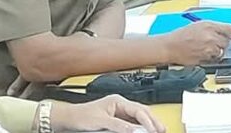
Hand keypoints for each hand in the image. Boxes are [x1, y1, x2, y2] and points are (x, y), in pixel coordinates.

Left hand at [50, 95, 165, 132]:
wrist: (68, 119)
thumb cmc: (81, 117)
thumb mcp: (100, 122)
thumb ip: (118, 126)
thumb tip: (135, 130)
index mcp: (118, 101)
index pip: (138, 110)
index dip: (147, 120)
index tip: (154, 129)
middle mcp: (121, 105)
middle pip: (142, 112)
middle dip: (153, 120)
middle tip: (162, 129)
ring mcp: (119, 112)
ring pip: (139, 117)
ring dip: (148, 123)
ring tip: (158, 130)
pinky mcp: (116, 119)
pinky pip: (132, 122)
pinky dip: (140, 126)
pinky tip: (145, 131)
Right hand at [163, 21, 230, 64]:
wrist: (170, 46)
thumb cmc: (182, 35)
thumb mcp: (199, 25)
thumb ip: (213, 27)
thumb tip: (225, 31)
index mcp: (210, 26)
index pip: (229, 28)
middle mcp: (210, 37)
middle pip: (227, 42)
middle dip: (224, 42)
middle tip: (215, 42)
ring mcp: (207, 49)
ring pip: (221, 51)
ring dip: (218, 50)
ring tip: (207, 48)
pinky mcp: (204, 59)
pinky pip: (213, 59)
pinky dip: (211, 57)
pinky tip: (203, 53)